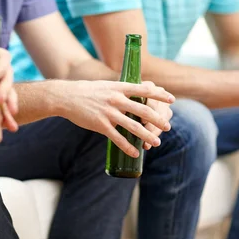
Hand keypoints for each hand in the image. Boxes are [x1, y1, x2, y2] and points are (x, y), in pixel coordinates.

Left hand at [0, 45, 18, 131]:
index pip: (3, 61)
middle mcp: (1, 71)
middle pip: (8, 79)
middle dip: (5, 90)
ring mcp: (0, 87)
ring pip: (9, 95)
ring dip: (10, 105)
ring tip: (10, 113)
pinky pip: (4, 108)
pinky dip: (7, 117)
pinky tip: (9, 126)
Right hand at [57, 80, 174, 157]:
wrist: (66, 97)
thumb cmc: (88, 91)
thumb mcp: (107, 85)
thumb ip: (122, 90)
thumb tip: (139, 91)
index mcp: (119, 87)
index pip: (144, 90)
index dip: (160, 95)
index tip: (172, 99)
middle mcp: (116, 99)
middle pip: (143, 110)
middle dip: (158, 120)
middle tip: (168, 127)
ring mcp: (108, 113)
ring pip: (133, 126)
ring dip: (147, 136)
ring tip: (156, 143)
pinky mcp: (100, 125)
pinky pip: (117, 138)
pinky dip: (128, 147)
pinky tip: (135, 153)